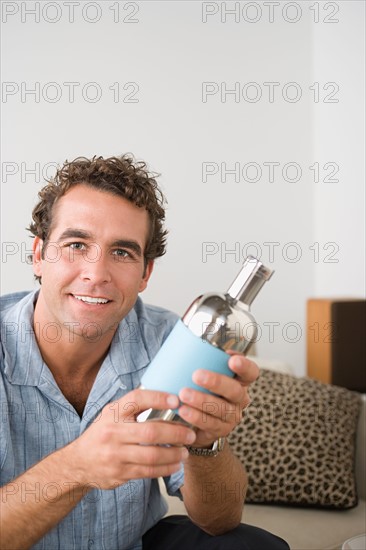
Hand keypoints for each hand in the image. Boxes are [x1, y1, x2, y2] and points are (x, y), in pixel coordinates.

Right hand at [67, 389, 195, 489]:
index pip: (136, 399)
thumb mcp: (112, 414)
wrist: (78, 462)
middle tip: (190, 434)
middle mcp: (113, 432)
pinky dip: (166, 468)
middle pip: (150, 432)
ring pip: (152, 455)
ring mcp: (115, 455)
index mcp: (113, 413)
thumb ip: (133, 406)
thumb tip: (165, 396)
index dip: (157, 398)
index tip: (176, 400)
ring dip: (174, 454)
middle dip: (175, 433)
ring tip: (185, 451)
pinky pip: (148, 471)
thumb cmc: (103, 433)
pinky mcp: (119, 473)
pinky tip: (175, 464)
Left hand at [177, 354, 258, 447]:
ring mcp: (232, 416)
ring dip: (201, 400)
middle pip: (234, 390)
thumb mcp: (206, 374)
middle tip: (197, 375)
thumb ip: (202, 361)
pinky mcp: (220, 430)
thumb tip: (186, 343)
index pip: (251, 372)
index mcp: (239, 381)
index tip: (231, 360)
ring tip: (183, 394)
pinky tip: (183, 410)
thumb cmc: (201, 389)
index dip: (244, 366)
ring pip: (221, 408)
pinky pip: (209, 424)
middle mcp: (239, 398)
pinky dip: (195, 416)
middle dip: (216, 382)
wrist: (196, 420)